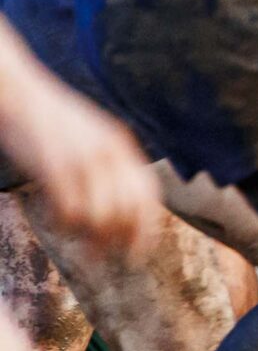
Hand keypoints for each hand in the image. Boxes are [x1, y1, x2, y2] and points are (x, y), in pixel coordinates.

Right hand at [0, 66, 157, 252]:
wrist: (16, 91)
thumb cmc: (48, 119)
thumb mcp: (91, 133)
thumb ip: (110, 161)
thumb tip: (122, 204)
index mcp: (121, 144)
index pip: (148, 195)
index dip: (147, 228)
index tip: (139, 253)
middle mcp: (108, 152)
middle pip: (127, 212)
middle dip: (117, 242)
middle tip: (102, 259)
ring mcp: (81, 159)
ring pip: (99, 217)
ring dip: (89, 239)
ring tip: (77, 243)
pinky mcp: (52, 166)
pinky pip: (68, 211)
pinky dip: (64, 225)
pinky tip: (55, 223)